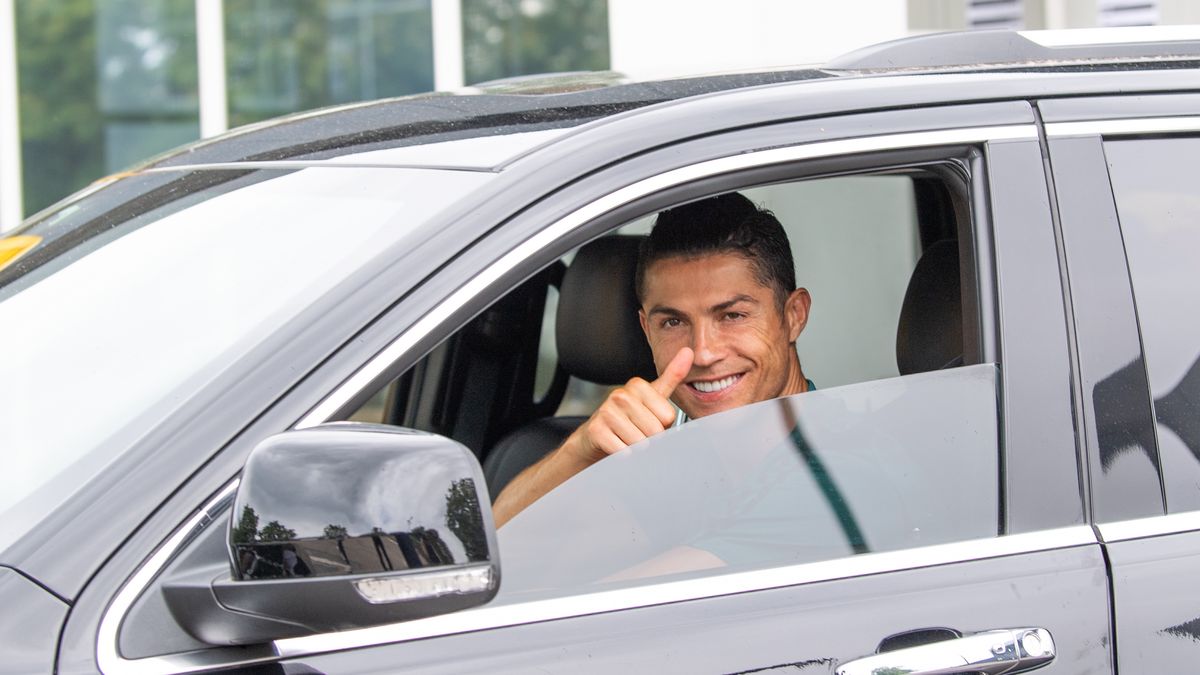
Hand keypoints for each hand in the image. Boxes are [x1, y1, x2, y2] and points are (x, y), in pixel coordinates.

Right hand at [565, 347, 693, 462]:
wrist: (595, 436)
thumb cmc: (628, 417)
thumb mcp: (653, 396)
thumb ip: (672, 376)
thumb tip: (688, 352)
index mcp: (637, 385)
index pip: (668, 417)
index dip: (662, 425)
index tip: (648, 420)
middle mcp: (621, 395)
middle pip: (656, 431)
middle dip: (650, 438)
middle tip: (636, 431)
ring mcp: (606, 411)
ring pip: (641, 443)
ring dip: (636, 448)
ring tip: (626, 438)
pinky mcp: (597, 430)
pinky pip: (624, 451)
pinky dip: (623, 455)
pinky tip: (616, 445)